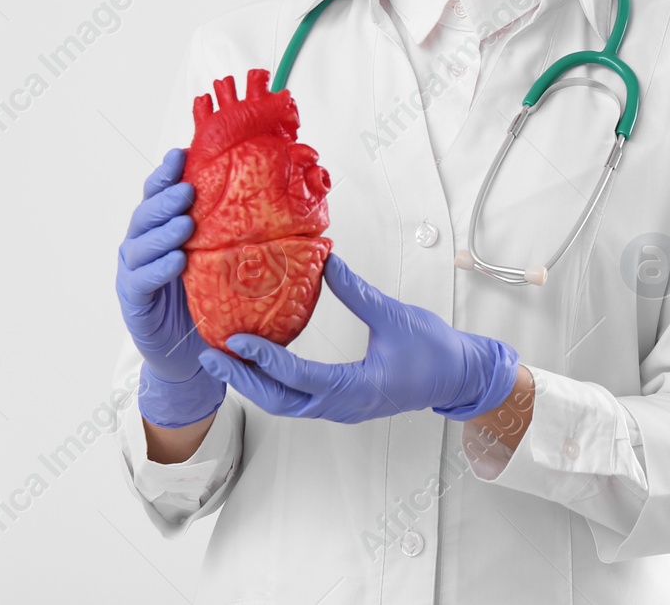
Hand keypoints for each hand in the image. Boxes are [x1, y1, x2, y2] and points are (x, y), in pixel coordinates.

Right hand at [115, 148, 224, 427]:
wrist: (193, 354)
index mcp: (162, 229)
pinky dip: (158, 268)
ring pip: (141, 243)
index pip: (159, 194)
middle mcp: (143, 245)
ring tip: (185, 222)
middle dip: (165, 199)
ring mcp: (134, 272)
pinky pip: (142, 280)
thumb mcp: (224, 261)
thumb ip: (236, 233)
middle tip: (188, 190)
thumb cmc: (210, 302)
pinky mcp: (134, 301)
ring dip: (163, 231)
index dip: (166, 173)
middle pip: (146, 213)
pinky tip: (177, 260)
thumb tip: (282, 200)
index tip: (180, 154)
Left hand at [196, 252, 518, 423]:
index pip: (298, 377)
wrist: (459, 377)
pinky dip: (272, 383)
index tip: (236, 340)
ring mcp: (341, 408)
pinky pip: (298, 399)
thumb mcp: (394, 315)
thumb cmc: (435, 351)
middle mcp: (342, 406)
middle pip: (279, 400)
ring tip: (224, 359)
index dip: (264, 359)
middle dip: (242, 379)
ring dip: (253, 383)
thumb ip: (357, 291)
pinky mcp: (342, 402)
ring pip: (285, 404)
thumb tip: (327, 262)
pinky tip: (257, 364)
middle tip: (211, 355)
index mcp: (355, 388)